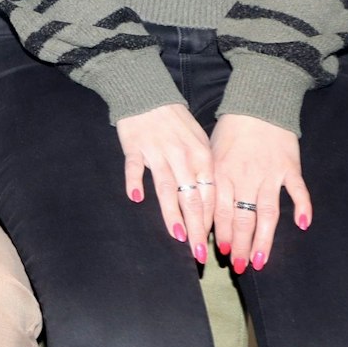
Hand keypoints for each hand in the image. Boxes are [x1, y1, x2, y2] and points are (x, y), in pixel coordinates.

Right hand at [116, 103, 213, 261]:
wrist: (147, 93)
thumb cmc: (176, 122)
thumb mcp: (198, 142)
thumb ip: (203, 171)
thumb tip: (207, 205)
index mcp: (201, 157)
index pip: (210, 195)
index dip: (212, 222)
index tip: (214, 245)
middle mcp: (182, 157)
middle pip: (191, 198)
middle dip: (197, 228)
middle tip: (199, 253)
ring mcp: (157, 152)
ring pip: (166, 188)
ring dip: (172, 213)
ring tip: (178, 236)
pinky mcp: (134, 147)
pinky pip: (134, 167)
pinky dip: (135, 181)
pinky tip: (136, 199)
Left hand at [210, 114, 308, 274]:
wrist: (257, 104)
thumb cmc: (230, 130)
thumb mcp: (210, 153)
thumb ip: (209, 180)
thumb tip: (203, 208)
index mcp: (221, 173)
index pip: (220, 211)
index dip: (220, 234)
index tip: (219, 253)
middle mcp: (245, 176)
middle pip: (243, 218)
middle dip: (239, 245)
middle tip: (239, 266)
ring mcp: (269, 173)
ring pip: (267, 212)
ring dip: (264, 238)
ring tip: (260, 260)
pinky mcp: (290, 167)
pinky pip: (297, 190)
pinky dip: (302, 207)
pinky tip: (303, 225)